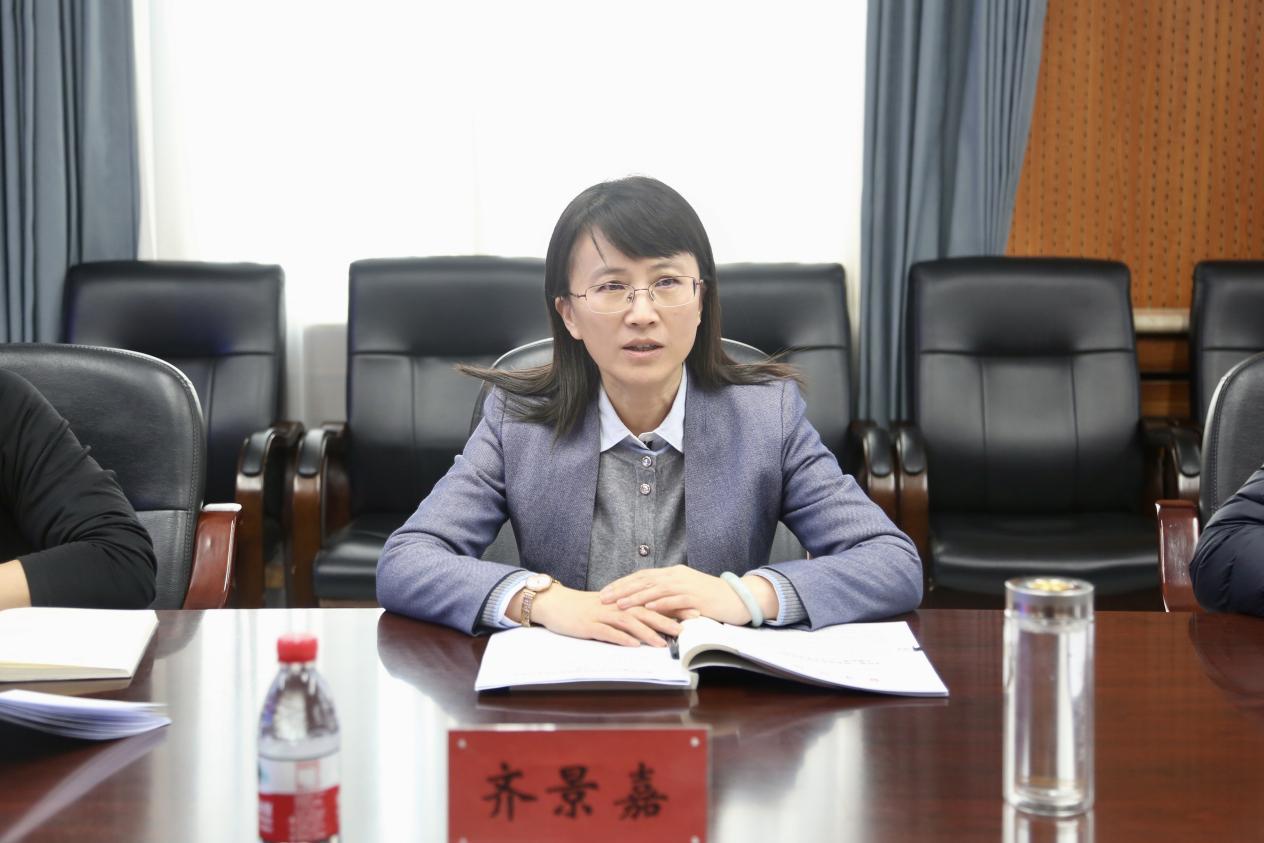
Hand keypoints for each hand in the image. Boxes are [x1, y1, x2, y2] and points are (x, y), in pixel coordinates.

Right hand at [528, 582, 681, 646]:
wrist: (556, 604)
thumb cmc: (584, 608)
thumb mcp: (610, 608)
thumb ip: (630, 613)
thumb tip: (653, 621)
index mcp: (624, 601)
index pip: (653, 602)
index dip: (674, 606)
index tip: (695, 612)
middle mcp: (616, 605)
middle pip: (646, 610)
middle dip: (668, 618)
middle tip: (688, 626)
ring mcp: (602, 614)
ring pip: (629, 621)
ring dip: (648, 631)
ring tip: (664, 642)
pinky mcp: (589, 624)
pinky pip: (607, 631)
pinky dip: (621, 638)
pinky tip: (633, 645)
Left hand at [598, 565, 775, 625]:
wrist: (739, 598)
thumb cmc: (711, 599)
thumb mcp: (685, 596)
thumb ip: (667, 598)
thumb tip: (646, 607)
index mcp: (673, 573)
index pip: (642, 576)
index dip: (623, 584)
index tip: (605, 591)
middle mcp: (678, 575)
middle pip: (644, 580)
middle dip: (622, 589)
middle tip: (603, 598)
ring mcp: (688, 585)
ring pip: (657, 589)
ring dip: (637, 597)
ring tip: (619, 604)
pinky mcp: (697, 597)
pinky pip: (676, 599)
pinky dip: (661, 602)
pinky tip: (648, 607)